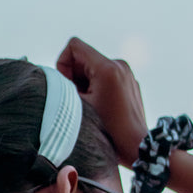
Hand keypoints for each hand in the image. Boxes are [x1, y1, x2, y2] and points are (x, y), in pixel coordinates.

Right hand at [56, 37, 147, 166]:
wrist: (137, 146)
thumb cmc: (109, 131)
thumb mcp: (79, 107)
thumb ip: (63, 87)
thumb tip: (55, 78)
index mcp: (107, 68)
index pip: (74, 46)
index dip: (63, 64)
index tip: (68, 86)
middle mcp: (119, 65)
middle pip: (83, 57)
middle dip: (74, 76)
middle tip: (78, 99)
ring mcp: (126, 73)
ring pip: (93, 67)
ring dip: (85, 83)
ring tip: (90, 105)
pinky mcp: (129, 82)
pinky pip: (105, 76)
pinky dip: (97, 87)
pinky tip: (101, 107)